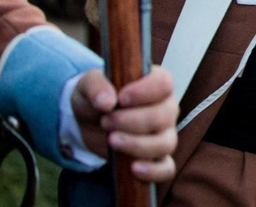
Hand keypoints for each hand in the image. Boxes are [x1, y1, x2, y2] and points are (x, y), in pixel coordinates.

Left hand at [72, 66, 178, 182]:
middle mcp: (166, 108)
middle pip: (163, 116)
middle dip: (132, 121)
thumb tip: (106, 102)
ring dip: (137, 144)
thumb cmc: (97, 97)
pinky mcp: (156, 158)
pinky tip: (132, 169)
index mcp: (156, 83)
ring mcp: (164, 134)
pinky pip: (166, 168)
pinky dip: (153, 171)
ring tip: (111, 141)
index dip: (144, 92)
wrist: (89, 121)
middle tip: (105, 121)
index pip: (164, 84)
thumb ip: (96, 87)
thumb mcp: (89, 85)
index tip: (121, 99)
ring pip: (165, 143)